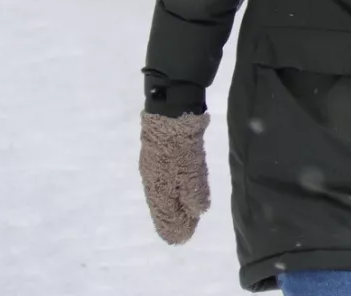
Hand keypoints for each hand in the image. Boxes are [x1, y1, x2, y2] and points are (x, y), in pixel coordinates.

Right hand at [139, 112, 210, 243]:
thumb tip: (198, 212)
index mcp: (157, 186)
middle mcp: (152, 179)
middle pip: (161, 206)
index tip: (181, 238)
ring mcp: (154, 166)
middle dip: (171, 220)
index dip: (172, 226)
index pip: (163, 213)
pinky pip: (164, 182)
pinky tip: (177, 196)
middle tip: (182, 234)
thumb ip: (194, 192)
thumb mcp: (190, 170)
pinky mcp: (160, 155)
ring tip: (183, 219)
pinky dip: (171, 194)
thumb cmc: (180, 144)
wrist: (171, 111)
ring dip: (172, 208)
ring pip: (162, 194)